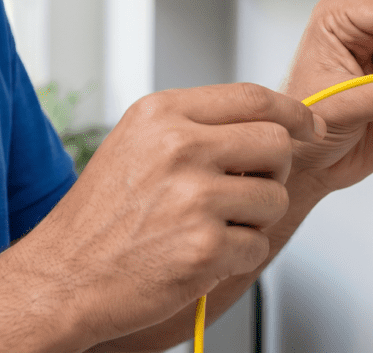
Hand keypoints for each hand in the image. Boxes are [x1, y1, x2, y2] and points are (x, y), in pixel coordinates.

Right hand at [22, 83, 323, 348]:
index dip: (292, 111)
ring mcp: (193, 197)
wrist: (64, 275)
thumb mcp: (137, 144)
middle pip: (277, 143)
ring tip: (209, 227)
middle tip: (245, 190)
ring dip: (254, 219)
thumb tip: (265, 123)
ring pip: (275, 198)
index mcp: (162, 114)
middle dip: (273, 171)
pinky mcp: (205, 247)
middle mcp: (179, 147)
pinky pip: (258, 245)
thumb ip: (196, 126)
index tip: (307, 124)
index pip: (253, 97)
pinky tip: (199, 255)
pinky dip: (237, 257)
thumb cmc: (101, 216)